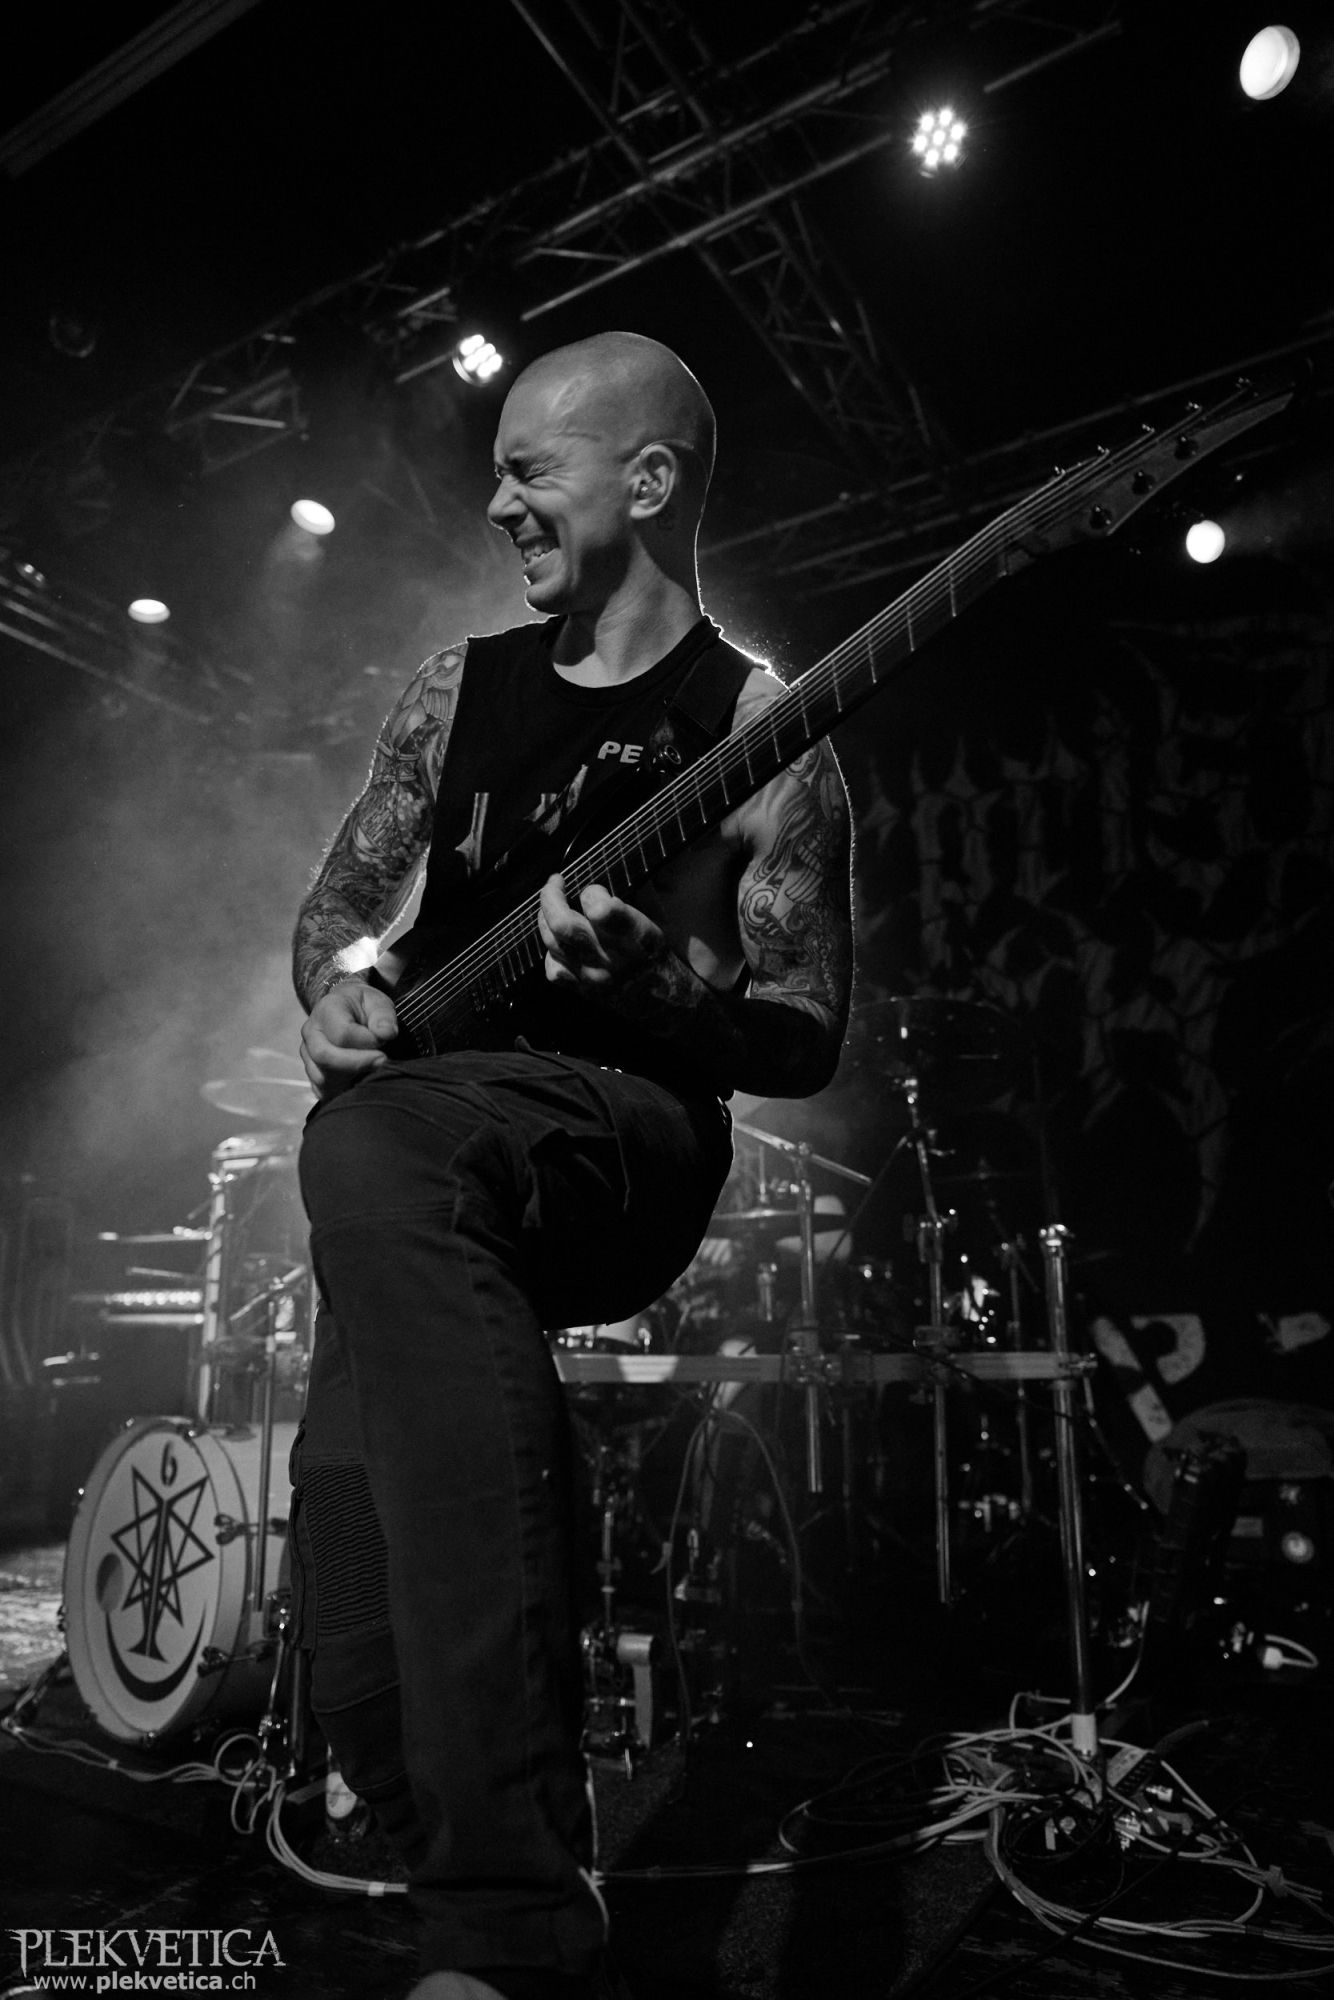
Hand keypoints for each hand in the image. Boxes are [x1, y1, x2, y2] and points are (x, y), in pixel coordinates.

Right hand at [300, 979, 398, 1097]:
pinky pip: (322, 1091)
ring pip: (322, 1077)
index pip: (342, 1033)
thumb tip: (385, 1033)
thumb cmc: (364, 1008)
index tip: (385, 1041)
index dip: (367, 1042)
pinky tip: (359, 1081)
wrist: (347, 1011)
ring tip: (372, 1070)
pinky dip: (342, 1091)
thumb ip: (383, 1016)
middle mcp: (311, 1032)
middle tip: (382, 1062)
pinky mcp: (312, 1072)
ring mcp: (308, 1054)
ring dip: (350, 1078)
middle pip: (324, 1056)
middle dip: (357, 1065)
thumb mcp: (378, 1003)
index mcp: (326, 1010)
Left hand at [537, 873, 665, 1000]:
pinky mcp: (580, 989)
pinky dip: (552, 950)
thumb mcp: (650, 925)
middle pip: (563, 924)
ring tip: (552, 905)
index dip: (592, 892)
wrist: (659, 999)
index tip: (596, 891)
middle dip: (551, 896)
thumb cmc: (652, 955)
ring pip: (552, 942)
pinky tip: (560, 941)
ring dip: (546, 916)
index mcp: (633, 938)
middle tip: (555, 882)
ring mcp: (590, 976)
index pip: (599, 909)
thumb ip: (622, 909)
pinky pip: (552, 967)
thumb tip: (592, 893)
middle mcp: (608, 958)